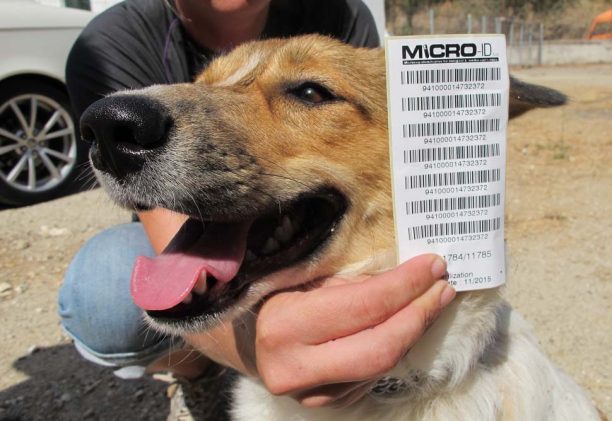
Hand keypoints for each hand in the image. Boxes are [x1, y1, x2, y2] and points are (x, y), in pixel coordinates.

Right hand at [185, 253, 454, 407]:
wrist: (229, 331)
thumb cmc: (262, 289)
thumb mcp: (296, 271)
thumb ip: (346, 278)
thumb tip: (405, 273)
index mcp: (283, 326)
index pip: (364, 306)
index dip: (406, 285)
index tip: (434, 264)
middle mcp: (293, 368)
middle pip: (380, 349)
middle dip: (420, 316)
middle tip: (443, 288)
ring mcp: (307, 393)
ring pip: (379, 367)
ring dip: (412, 331)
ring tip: (430, 301)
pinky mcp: (320, 402)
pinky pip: (368, 377)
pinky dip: (391, 348)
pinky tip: (402, 325)